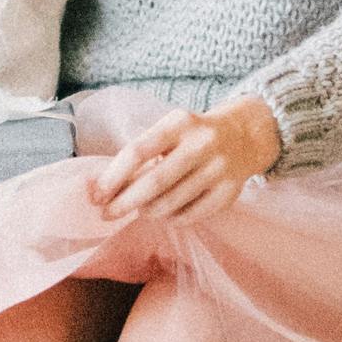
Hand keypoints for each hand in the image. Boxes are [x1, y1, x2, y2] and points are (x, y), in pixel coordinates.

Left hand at [86, 97, 282, 223]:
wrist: (245, 135)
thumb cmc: (193, 135)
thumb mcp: (171, 130)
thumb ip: (143, 153)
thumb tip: (105, 187)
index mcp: (180, 123)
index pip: (138, 150)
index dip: (114, 176)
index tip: (96, 195)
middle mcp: (202, 144)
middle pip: (155, 181)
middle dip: (125, 202)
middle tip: (107, 214)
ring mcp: (219, 169)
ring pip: (172, 202)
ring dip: (148, 211)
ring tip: (139, 210)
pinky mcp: (230, 192)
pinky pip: (192, 215)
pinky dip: (173, 219)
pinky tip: (166, 214)